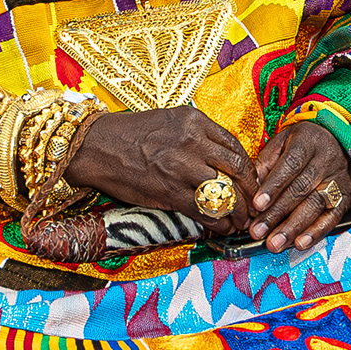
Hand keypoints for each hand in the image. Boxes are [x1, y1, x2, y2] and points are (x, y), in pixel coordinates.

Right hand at [63, 105, 253, 219]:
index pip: (235, 146)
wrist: (94, 146)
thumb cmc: (130, 135)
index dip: (249, 169)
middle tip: (256, 205)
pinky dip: (219, 223)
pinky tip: (223, 228)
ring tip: (242, 222)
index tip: (252, 183)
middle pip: (238, 168)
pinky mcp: (169, 191)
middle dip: (252, 192)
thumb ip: (197, 135)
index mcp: (194, 120)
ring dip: (239, 212)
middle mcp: (192, 140)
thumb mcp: (169, 121)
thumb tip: (221, 158)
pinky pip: (205, 210)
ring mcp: (181, 166)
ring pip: (226, 192)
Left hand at [243, 122, 350, 251]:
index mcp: (308, 142)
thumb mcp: (283, 142)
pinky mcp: (347, 197)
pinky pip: (333, 217)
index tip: (257, 205)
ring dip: (293, 227)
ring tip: (275, 243)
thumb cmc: (304, 145)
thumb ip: (266, 163)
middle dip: (277, 213)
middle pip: (301, 189)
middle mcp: (326, 160)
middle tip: (258, 232)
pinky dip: (316, 232)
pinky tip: (300, 244)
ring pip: (315, 205)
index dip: (273, 186)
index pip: (289, 165)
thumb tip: (249, 188)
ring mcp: (339, 180)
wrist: (342, 143)